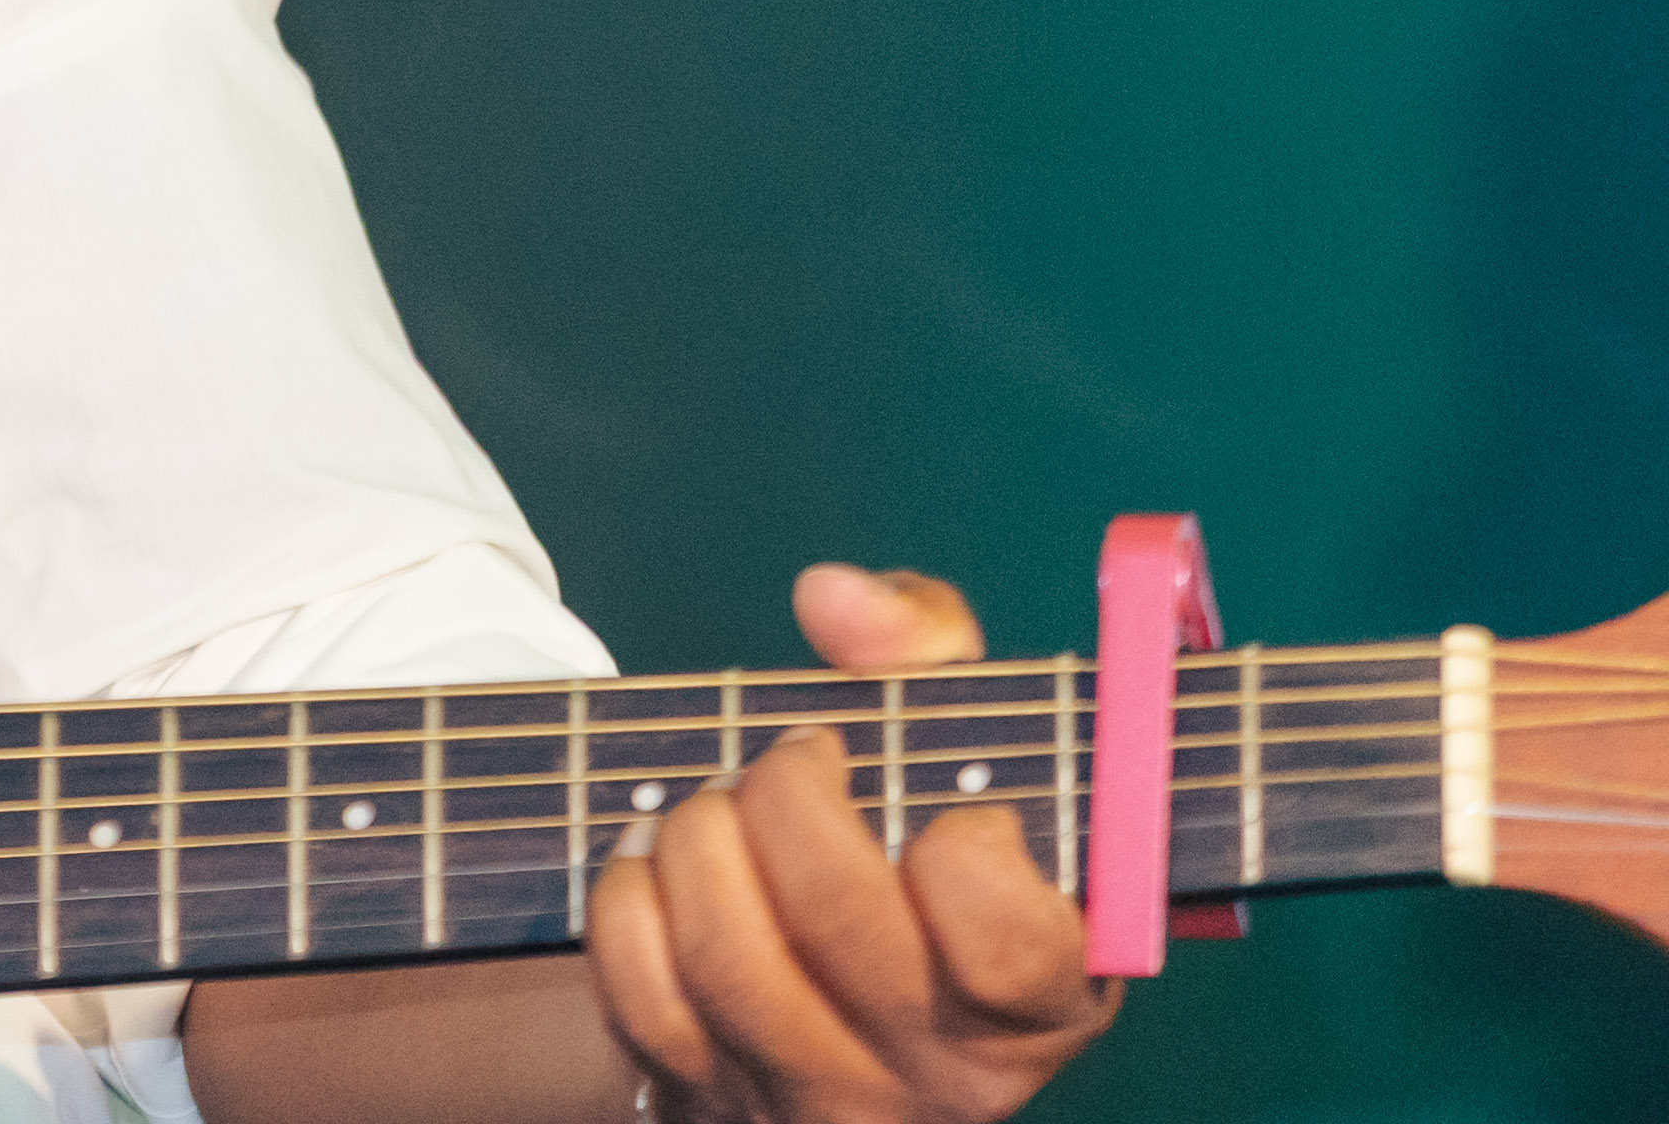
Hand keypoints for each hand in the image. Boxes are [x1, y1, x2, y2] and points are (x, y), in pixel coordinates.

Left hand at [587, 564, 1114, 1123]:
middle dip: (787, 792)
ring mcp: (822, 1101)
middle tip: (796, 761)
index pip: (1001, 938)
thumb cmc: (915, 834)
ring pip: (725, 956)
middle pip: (834, 915)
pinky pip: (642, 997)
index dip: (958, 844)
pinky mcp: (710, 1104)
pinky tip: (656, 858)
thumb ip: (924, 642)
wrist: (832, 978)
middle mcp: (942, 1079)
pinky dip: (628, 898)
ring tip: (720, 804)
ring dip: (697, 834)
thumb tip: (831, 597)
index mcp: (1043, 1004)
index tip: (939, 809)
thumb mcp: (962, 744)